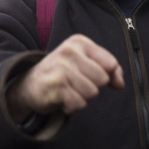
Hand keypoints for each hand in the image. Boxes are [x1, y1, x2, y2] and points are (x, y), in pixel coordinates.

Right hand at [6, 34, 124, 122]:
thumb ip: (109, 69)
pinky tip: (61, 98)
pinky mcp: (55, 86)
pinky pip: (79, 104)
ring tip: (67, 90)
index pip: (110, 64)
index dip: (105, 75)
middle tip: (74, 83)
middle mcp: (68, 52)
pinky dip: (71, 107)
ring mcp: (61, 68)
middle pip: (103, 80)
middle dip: (92, 87)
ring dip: (81, 97)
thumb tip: (119, 84)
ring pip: (92, 93)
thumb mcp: (85, 63)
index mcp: (78, 42)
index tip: (88, 74)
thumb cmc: (62, 74)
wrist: (29, 84)